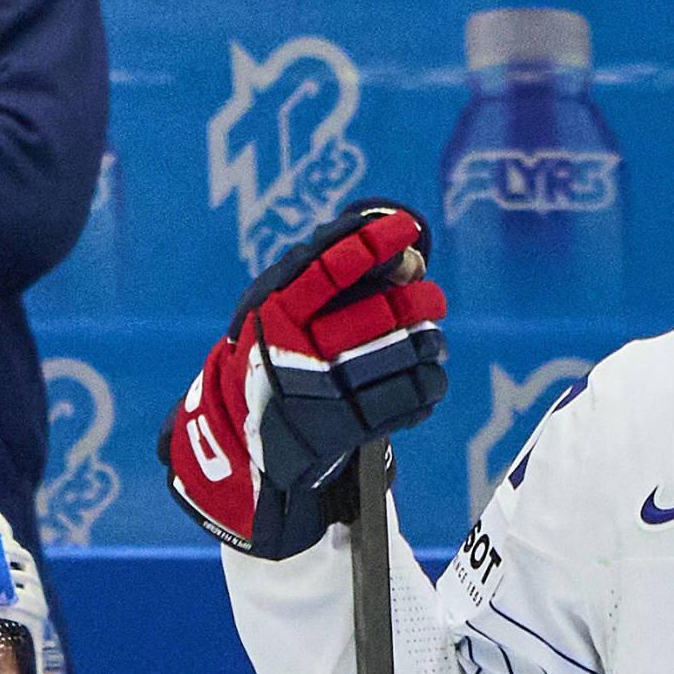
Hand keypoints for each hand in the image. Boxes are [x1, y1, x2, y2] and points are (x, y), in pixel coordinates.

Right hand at [159, 199, 446, 557]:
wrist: (240, 443)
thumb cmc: (273, 363)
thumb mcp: (281, 317)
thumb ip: (333, 287)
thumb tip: (411, 261)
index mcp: (273, 312)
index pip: (326, 267)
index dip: (370, 244)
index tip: (406, 229)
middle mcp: (293, 349)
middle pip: (377, 313)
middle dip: (417, 301)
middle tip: (433, 299)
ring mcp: (317, 392)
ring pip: (399, 354)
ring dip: (429, 343)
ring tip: (433, 341)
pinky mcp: (341, 430)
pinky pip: (405, 400)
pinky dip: (427, 385)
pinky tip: (428, 379)